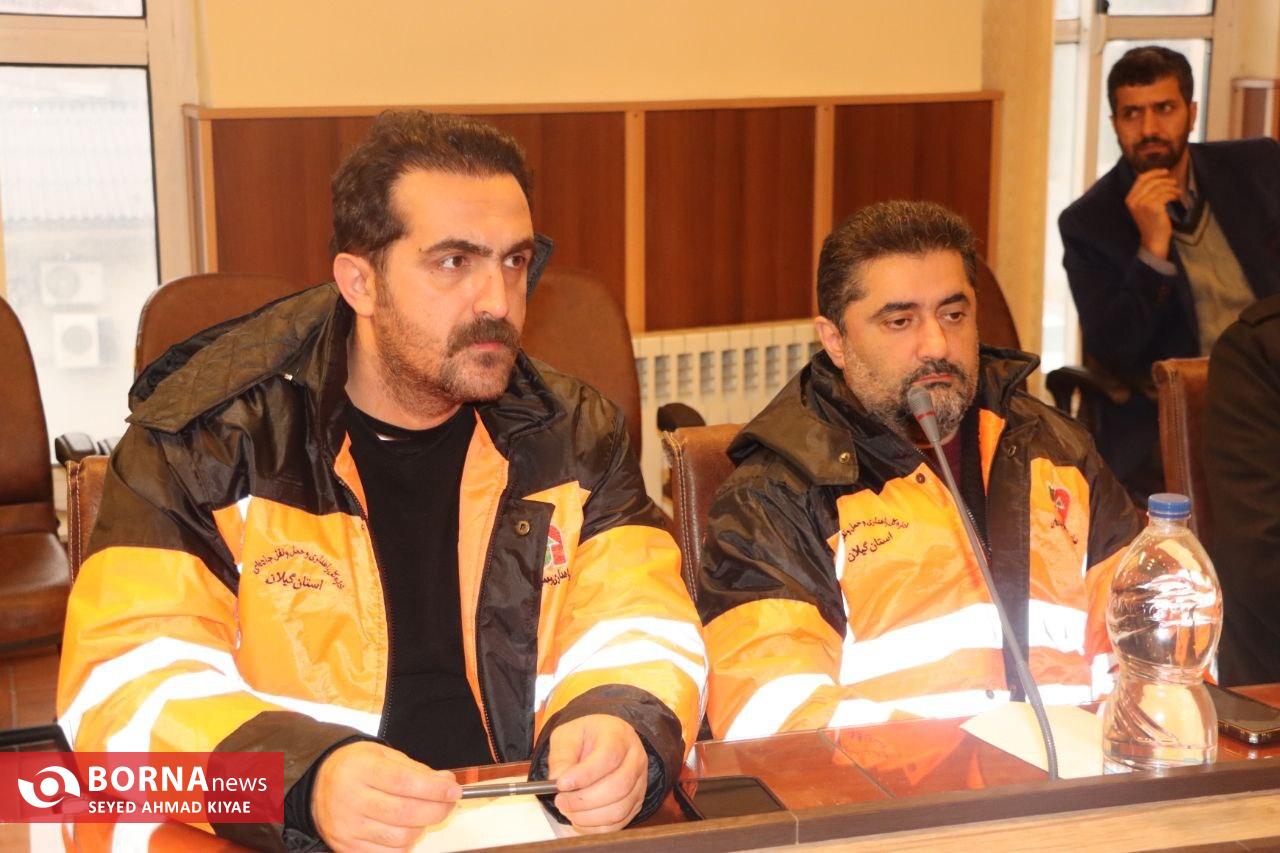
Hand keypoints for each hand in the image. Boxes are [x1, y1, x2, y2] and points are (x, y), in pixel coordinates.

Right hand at [312, 741, 460, 851]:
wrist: (318, 785)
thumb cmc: (355, 767)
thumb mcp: (384, 755)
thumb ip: (417, 770)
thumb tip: (446, 783)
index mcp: (361, 770)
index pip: (404, 782)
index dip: (435, 789)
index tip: (454, 790)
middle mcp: (351, 799)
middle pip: (405, 813)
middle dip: (437, 810)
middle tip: (448, 802)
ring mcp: (348, 827)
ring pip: (400, 838)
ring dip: (422, 827)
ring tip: (425, 814)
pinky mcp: (347, 847)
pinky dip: (406, 844)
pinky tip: (407, 829)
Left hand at [547, 714, 648, 832]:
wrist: (604, 741)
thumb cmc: (586, 738)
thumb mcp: (567, 736)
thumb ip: (561, 756)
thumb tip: (557, 780)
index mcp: (618, 735)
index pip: (608, 756)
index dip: (585, 775)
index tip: (561, 784)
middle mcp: (635, 758)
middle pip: (618, 786)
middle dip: (584, 800)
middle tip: (561, 801)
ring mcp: (639, 782)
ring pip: (619, 808)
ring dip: (589, 816)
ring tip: (568, 809)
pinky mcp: (636, 802)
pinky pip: (619, 822)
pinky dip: (596, 826)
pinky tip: (580, 818)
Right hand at [1124, 168, 1180, 259]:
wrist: (1153, 239)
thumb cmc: (1151, 222)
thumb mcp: (1143, 206)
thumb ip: (1145, 193)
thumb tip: (1159, 176)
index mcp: (1130, 199)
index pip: (1141, 179)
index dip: (1154, 172)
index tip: (1165, 172)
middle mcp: (1134, 201)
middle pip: (1152, 181)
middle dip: (1165, 180)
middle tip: (1174, 182)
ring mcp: (1143, 204)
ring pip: (1160, 188)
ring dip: (1172, 188)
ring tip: (1177, 192)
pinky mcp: (1153, 207)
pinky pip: (1166, 195)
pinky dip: (1173, 194)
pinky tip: (1176, 198)